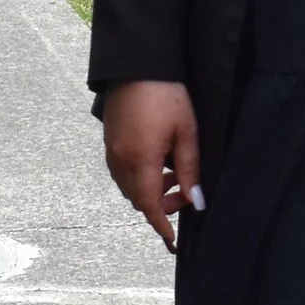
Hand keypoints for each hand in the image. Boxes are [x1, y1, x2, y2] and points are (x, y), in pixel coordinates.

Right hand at [104, 79, 202, 253]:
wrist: (137, 65)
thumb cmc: (166, 95)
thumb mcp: (186, 133)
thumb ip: (190, 170)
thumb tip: (195, 202)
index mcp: (141, 161)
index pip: (149, 206)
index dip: (161, 225)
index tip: (172, 239)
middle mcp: (121, 160)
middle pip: (138, 199)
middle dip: (159, 207)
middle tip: (182, 195)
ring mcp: (111, 150)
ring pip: (128, 186)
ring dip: (148, 191)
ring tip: (171, 175)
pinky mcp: (109, 140)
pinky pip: (121, 171)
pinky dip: (137, 177)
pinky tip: (154, 162)